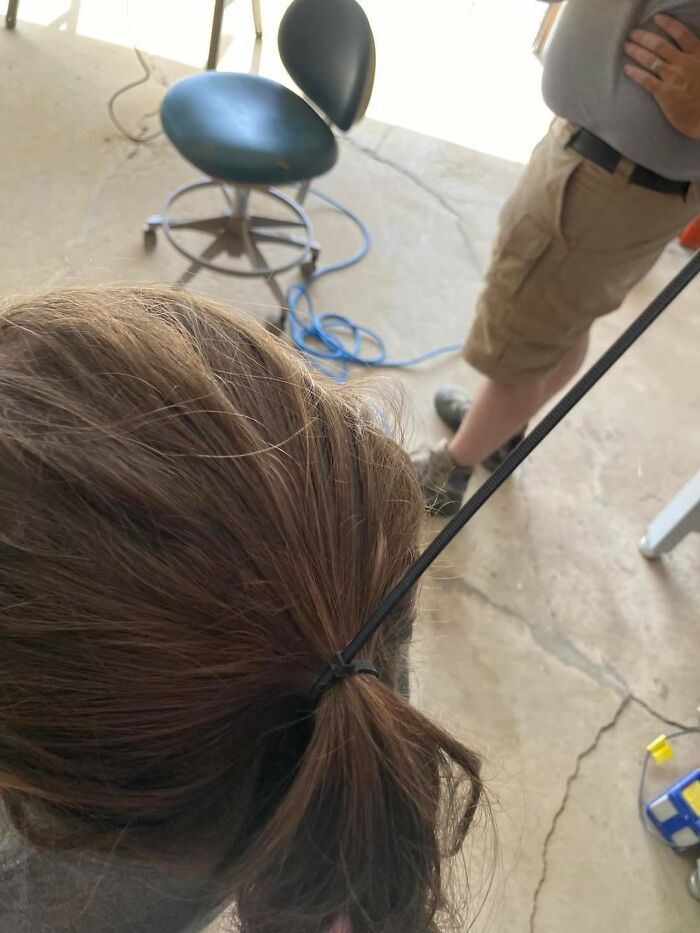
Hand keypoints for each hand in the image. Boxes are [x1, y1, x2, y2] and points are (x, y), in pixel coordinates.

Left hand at [624, 13, 699, 139]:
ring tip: (627, 47)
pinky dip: (635, 73)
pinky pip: (646, 80)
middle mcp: (684, 63)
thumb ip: (696, 58)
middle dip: (644, 37)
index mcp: (697, 55)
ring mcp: (673, 78)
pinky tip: (627, 68)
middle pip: (660, 45)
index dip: (668, 24)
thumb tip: (686, 51)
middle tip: (632, 34)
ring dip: (637, 52)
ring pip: (651, 60)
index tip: (657, 18)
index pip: (682, 34)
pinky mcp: (663, 94)